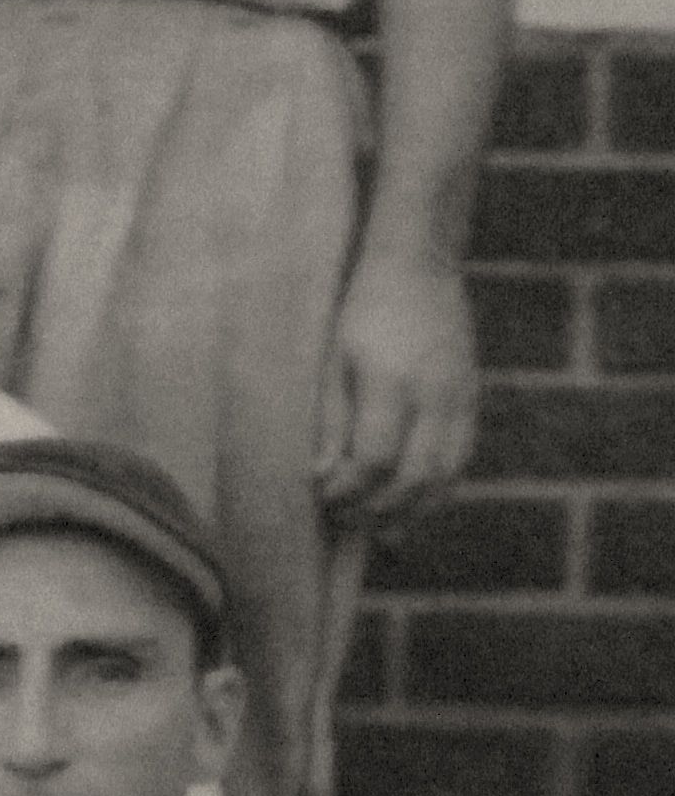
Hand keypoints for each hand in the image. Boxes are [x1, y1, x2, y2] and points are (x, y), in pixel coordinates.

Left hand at [317, 236, 476, 524]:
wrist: (418, 268)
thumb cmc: (360, 311)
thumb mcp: (331, 359)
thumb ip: (330, 420)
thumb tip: (324, 477)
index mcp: (392, 382)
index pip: (377, 459)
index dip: (350, 489)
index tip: (324, 498)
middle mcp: (435, 395)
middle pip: (417, 476)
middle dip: (380, 509)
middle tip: (346, 521)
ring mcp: (460, 398)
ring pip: (447, 474)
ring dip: (414, 508)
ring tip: (380, 527)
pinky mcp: (472, 399)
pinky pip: (461, 457)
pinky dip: (438, 486)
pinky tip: (412, 500)